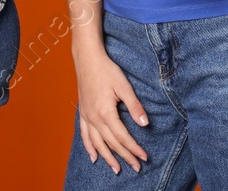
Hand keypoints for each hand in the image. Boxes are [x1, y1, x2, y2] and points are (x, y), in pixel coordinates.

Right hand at [72, 46, 148, 173]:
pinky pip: (84, 135)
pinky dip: (89, 147)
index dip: (134, 149)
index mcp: (106, 113)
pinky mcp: (83, 113)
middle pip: (111, 143)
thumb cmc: (107, 70)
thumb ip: (135, 106)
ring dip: (107, 158)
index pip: (123, 137)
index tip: (144, 157)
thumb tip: (145, 124)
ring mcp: (87, 117)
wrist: (87, 58)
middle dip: (125, 156)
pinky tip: (94, 157)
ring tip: (116, 169)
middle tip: (136, 167)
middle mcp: (94, 118)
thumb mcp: (124, 86)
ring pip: (97, 143)